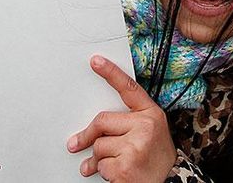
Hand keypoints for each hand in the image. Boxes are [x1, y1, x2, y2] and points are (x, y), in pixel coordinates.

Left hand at [68, 55, 175, 181]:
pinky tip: (118, 174)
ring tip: (114, 163)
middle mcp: (145, 127)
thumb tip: (92, 131)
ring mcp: (135, 147)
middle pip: (102, 121)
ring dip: (98, 159)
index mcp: (150, 114)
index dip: (111, 73)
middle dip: (87, 136)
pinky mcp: (125, 167)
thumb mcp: (149, 132)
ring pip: (98, 146)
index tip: (96, 61)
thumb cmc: (157, 158)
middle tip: (76, 143)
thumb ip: (126, 123)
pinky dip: (103, 173)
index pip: (128, 88)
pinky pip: (100, 166)